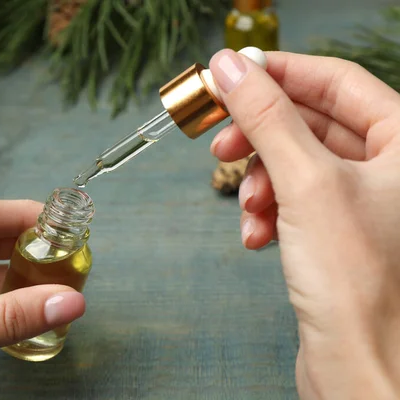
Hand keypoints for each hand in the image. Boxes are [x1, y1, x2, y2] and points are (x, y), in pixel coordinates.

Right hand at [209, 50, 399, 397]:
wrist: (359, 364)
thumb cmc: (357, 281)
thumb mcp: (306, 181)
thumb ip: (267, 118)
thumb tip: (231, 68)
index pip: (334, 80)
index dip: (279, 72)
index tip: (230, 75)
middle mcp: (387, 166)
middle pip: (308, 121)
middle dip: (259, 134)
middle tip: (219, 141)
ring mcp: (359, 199)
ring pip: (293, 163)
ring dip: (258, 180)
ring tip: (248, 206)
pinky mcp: (333, 231)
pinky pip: (290, 200)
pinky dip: (265, 211)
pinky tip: (256, 235)